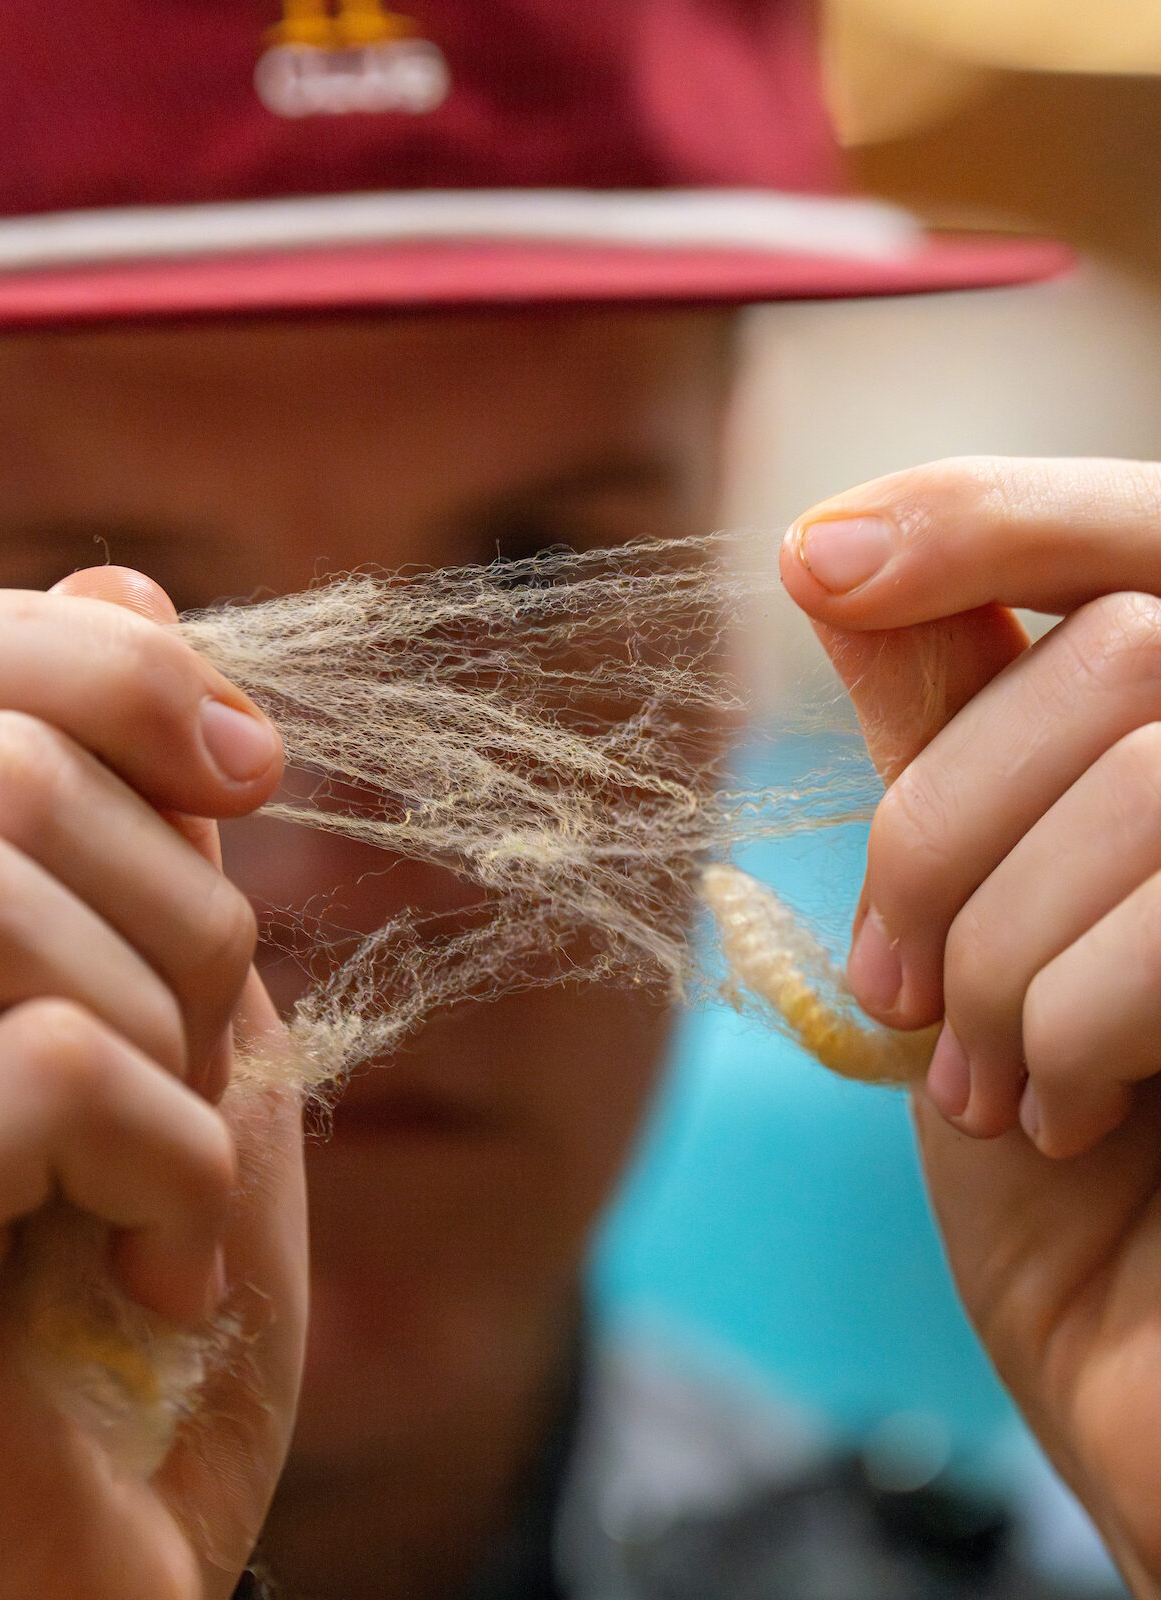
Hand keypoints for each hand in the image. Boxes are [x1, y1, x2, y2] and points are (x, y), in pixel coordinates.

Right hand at [0, 570, 307, 1599]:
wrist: (79, 1583)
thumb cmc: (134, 1297)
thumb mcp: (179, 1014)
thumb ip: (141, 819)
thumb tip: (121, 577)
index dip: (101, 662)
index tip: (247, 763)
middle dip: (188, 904)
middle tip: (201, 1064)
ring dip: (173, 1031)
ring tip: (168, 1183)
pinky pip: (46, 1065)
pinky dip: (177, 1172)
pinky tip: (158, 1279)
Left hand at [781, 457, 1160, 1594]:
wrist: (1148, 1372)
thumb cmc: (1068, 1156)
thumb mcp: (982, 920)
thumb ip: (952, 733)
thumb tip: (840, 555)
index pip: (1140, 537)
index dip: (987, 515)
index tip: (812, 558)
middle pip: (1125, 652)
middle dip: (949, 826)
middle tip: (896, 986)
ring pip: (1151, 775)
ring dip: (1003, 945)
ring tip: (980, 1077)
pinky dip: (1075, 1018)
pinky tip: (1064, 1115)